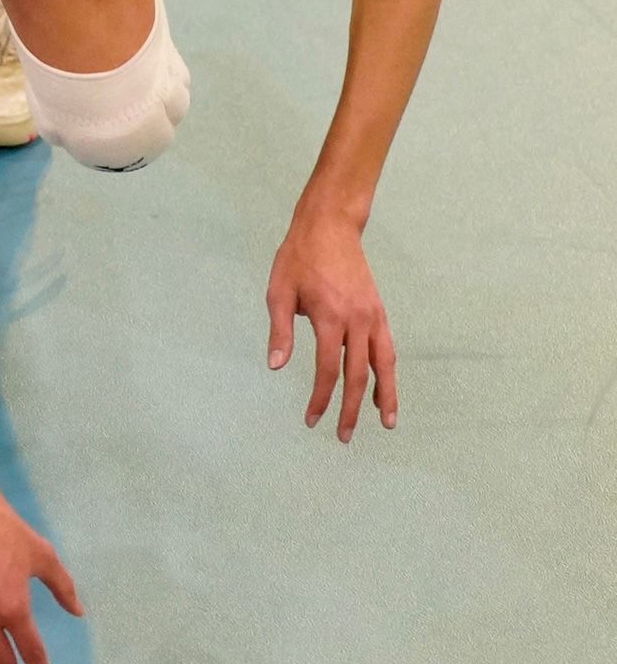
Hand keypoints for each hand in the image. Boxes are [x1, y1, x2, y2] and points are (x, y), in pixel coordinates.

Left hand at [266, 209, 397, 441]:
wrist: (330, 226)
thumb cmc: (299, 258)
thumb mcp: (279, 291)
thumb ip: (280, 331)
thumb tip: (276, 367)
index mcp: (331, 317)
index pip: (327, 369)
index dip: (320, 398)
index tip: (311, 419)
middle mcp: (358, 320)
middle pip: (358, 375)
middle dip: (350, 409)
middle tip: (342, 436)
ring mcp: (373, 316)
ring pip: (384, 364)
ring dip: (384, 396)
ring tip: (385, 423)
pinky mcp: (379, 311)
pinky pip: (388, 348)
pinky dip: (388, 372)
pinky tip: (384, 389)